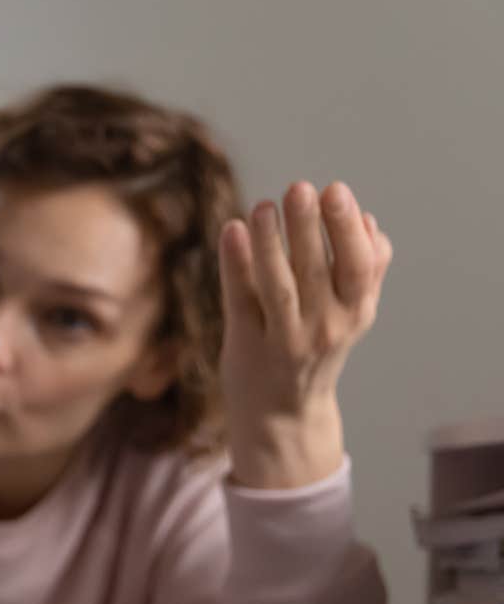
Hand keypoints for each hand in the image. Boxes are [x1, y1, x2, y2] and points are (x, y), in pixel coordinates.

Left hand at [218, 181, 393, 488]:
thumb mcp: (353, 315)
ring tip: (264, 205)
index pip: (358, 266)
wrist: (284, 416)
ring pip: (277, 285)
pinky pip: (240, 300)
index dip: (347, 228)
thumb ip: (367, 271)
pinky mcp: (245, 345)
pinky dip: (236, 264)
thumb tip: (370, 221)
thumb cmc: (318, 350)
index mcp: (354, 313)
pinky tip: (232, 230)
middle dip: (309, 226)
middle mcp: (322, 327)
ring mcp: (282, 339)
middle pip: (316, 271)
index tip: (336, 190)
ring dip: (271, 243)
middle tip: (300, 187)